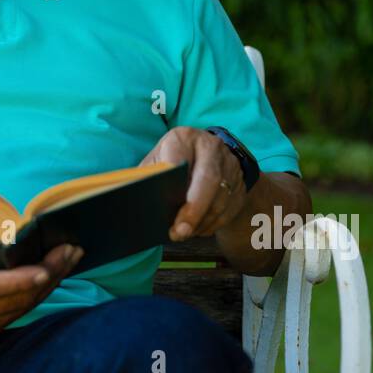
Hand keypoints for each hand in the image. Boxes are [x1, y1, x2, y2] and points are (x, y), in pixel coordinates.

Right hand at [0, 223, 82, 335]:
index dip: (18, 281)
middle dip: (48, 274)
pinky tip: (57, 270)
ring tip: (71, 255)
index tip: (43, 270)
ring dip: (52, 281)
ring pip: (25, 305)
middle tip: (70, 250)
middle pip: (17, 298)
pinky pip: (22, 308)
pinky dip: (43, 290)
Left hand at [141, 126, 245, 240]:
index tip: (167, 206)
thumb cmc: (174, 159)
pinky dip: (213, 224)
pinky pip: (230, 209)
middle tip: (179, 233)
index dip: (174, 183)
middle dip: (193, 210)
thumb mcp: (158, 159)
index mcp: (184, 138)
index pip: (179, 159)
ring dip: (202, 221)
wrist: (210, 153)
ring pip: (220, 199)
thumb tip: (131, 196)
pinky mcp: (241, 183)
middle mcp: (211, 147)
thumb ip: (149, 175)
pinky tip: (198, 230)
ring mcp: (230, 165)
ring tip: (184, 234)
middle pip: (207, 180)